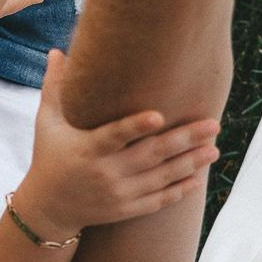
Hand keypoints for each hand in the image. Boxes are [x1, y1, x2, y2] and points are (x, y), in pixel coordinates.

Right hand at [14, 50, 221, 239]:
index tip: (159, 116)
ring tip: (214, 148)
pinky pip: (158, 200)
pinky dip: (180, 190)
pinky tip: (200, 177)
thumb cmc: (48, 157)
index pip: (114, 136)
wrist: (48, 209)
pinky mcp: (125, 210)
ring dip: (190, 163)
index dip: (136, 127)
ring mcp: (117, 194)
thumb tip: (56, 51)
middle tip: (213, 125)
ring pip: (160, 178)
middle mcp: (105, 173)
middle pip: (150, 155)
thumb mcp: (47, 124)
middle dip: (184, 140)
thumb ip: (53, 88)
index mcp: (87, 149)